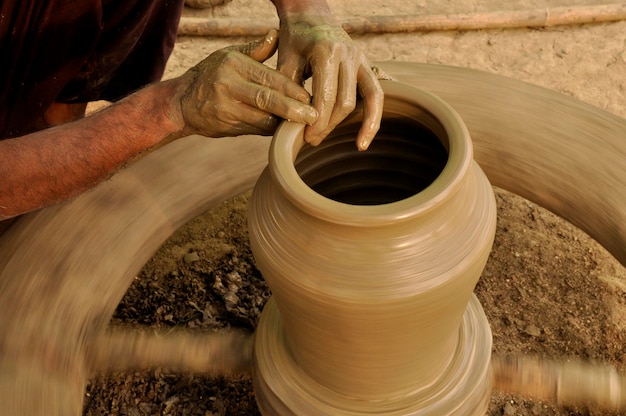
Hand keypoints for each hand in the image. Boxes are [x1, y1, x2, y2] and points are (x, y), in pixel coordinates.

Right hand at [179, 30, 317, 137]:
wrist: (182, 103)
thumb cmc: (212, 75)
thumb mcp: (229, 56)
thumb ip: (256, 50)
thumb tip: (276, 35)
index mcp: (233, 64)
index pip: (270, 77)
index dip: (292, 90)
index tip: (310, 98)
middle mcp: (228, 85)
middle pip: (267, 99)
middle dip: (293, 109)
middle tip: (313, 116)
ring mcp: (226, 108)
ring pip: (263, 118)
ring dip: (285, 123)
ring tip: (303, 124)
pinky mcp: (227, 126)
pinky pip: (256, 129)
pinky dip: (272, 130)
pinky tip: (285, 129)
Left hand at [276, 14, 383, 149]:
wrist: (310, 14)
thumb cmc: (294, 39)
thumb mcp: (285, 61)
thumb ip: (289, 90)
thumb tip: (291, 125)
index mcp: (326, 51)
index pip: (325, 97)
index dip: (317, 122)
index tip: (306, 138)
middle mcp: (348, 54)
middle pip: (344, 102)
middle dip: (330, 126)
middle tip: (313, 141)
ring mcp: (361, 58)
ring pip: (364, 100)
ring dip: (358, 125)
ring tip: (356, 145)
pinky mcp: (368, 64)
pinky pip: (377, 94)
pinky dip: (375, 117)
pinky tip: (368, 137)